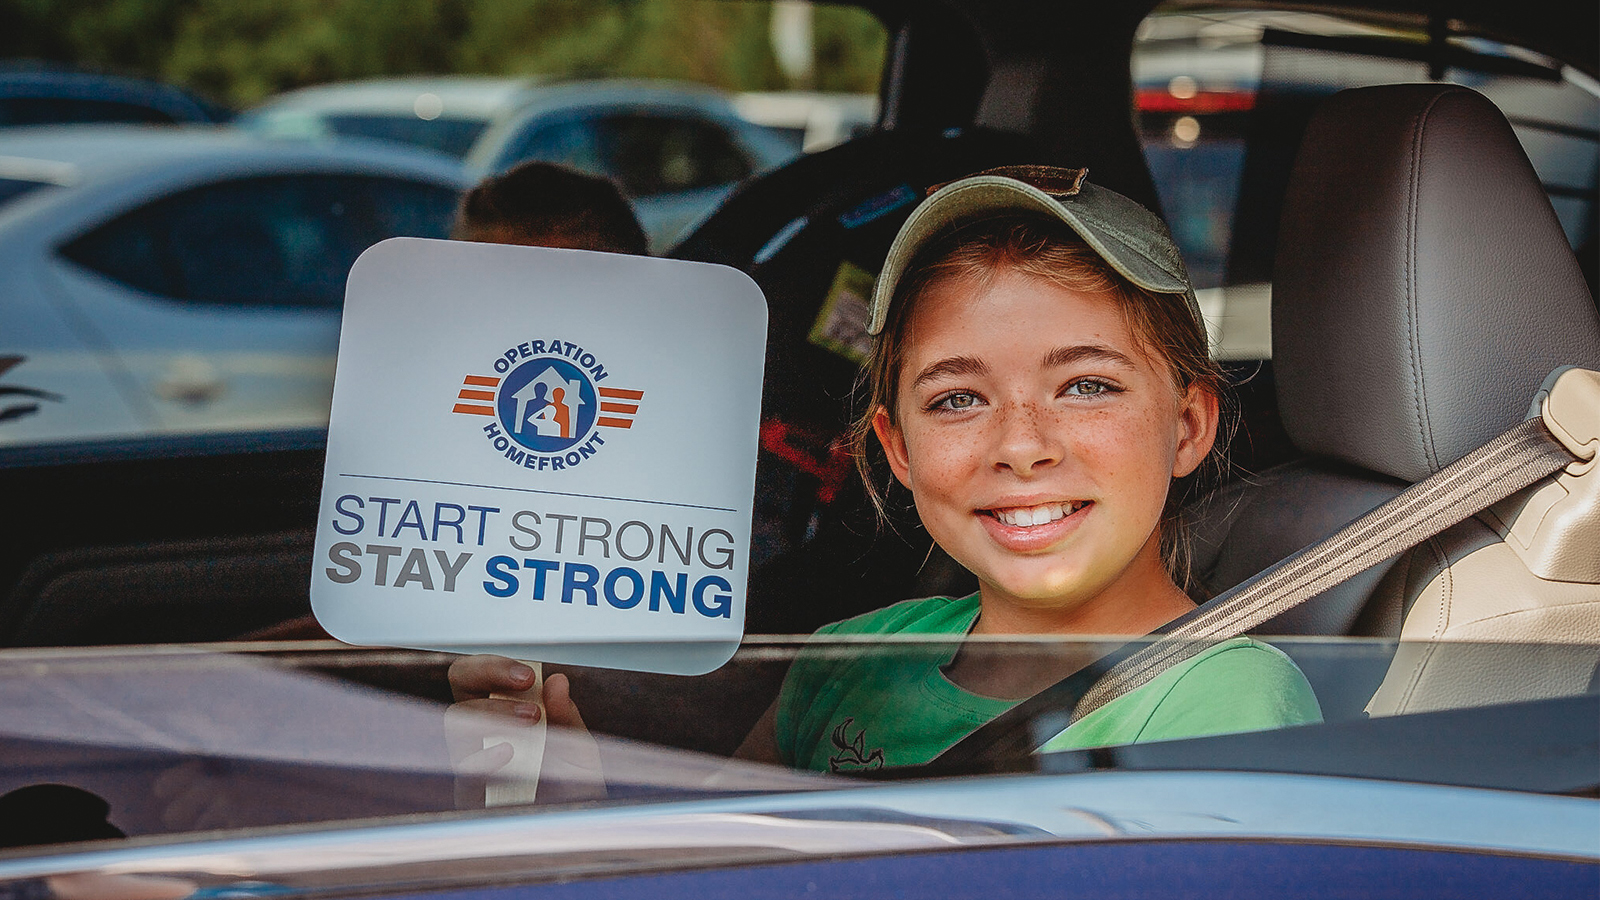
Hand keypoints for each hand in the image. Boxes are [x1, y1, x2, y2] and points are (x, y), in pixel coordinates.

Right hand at [445, 655, 603, 805]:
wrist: (576, 829)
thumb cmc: (571, 788)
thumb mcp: (578, 747)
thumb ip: (566, 715)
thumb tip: (556, 681)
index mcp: (503, 714)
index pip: (482, 676)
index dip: (496, 666)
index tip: (529, 675)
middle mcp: (482, 732)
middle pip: (460, 684)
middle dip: (487, 672)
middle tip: (525, 682)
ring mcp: (472, 760)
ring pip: (456, 721)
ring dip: (493, 711)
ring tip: (531, 719)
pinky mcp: (471, 793)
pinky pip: (463, 769)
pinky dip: (484, 756)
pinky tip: (507, 752)